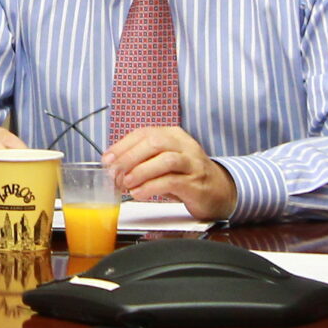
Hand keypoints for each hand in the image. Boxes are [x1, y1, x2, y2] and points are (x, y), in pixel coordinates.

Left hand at [105, 127, 236, 220]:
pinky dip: (151, 187)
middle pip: (154, 142)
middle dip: (129, 157)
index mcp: (173, 135)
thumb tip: (113, 165)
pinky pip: (172, 181)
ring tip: (126, 184)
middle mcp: (184, 145)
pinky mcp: (196, 183)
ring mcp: (193, 163)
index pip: (144, 133)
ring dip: (140, 172)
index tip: (107, 160)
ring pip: (165, 160)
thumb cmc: (186, 175)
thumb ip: (142, 160)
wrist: (220, 191)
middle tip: (114, 173)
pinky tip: (139, 193)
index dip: (122, 146)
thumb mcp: (163, 162)